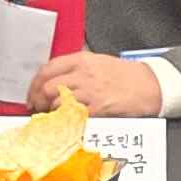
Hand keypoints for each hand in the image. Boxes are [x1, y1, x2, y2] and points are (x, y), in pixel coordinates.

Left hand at [23, 50, 162, 117]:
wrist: (148, 85)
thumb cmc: (125, 75)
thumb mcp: (98, 62)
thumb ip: (75, 68)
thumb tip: (53, 78)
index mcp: (82, 60)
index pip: (47, 68)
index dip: (35, 83)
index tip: (32, 92)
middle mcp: (83, 74)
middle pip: (47, 86)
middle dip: (38, 99)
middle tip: (37, 107)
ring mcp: (90, 92)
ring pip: (56, 102)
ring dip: (50, 111)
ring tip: (52, 114)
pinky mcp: (97, 109)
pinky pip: (71, 115)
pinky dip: (64, 119)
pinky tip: (65, 120)